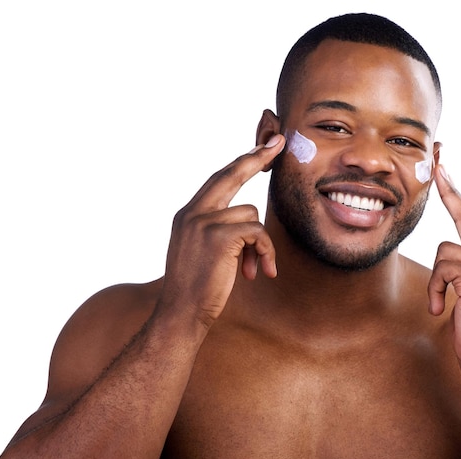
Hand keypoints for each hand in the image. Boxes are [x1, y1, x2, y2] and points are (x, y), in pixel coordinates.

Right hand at [155, 134, 285, 331]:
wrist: (181, 315)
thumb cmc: (197, 289)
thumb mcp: (202, 251)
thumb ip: (217, 229)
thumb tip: (247, 218)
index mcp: (188, 215)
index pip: (218, 180)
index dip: (240, 162)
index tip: (260, 147)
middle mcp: (192, 213)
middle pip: (230, 174)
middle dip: (256, 157)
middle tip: (279, 143)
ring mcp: (203, 222)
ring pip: (251, 213)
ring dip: (260, 243)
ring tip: (253, 269)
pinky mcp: (219, 236)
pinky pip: (257, 232)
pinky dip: (264, 251)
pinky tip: (259, 272)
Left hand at [428, 164, 460, 369]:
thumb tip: (446, 259)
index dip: (456, 195)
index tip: (444, 171)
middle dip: (450, 190)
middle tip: (438, 165)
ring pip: (443, 250)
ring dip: (436, 279)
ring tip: (441, 304)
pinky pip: (442, 269)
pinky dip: (436, 289)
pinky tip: (441, 309)